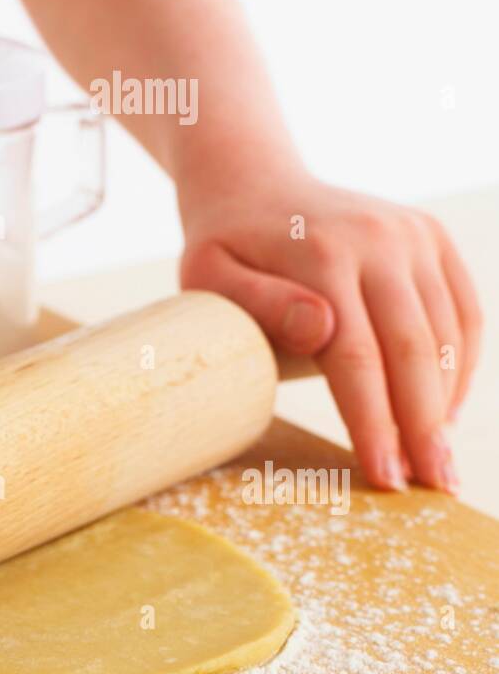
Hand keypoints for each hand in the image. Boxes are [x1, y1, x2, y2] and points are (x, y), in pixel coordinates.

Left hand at [178, 167, 481, 491]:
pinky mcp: (432, 238)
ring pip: (449, 333)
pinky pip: (464, 310)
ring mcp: (413, 235)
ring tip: (439, 465)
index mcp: (323, 255)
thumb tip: (323, 329)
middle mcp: (381, 240)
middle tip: (432, 487)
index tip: (384, 477)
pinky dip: (462, 365)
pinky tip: (445, 413)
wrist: (253, 185)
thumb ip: (258, 304)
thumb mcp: (208, 276)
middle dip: (424, 427)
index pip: (358, 357)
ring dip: (447, 404)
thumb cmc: (222, 249)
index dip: (374, 422)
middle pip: (414, 350)